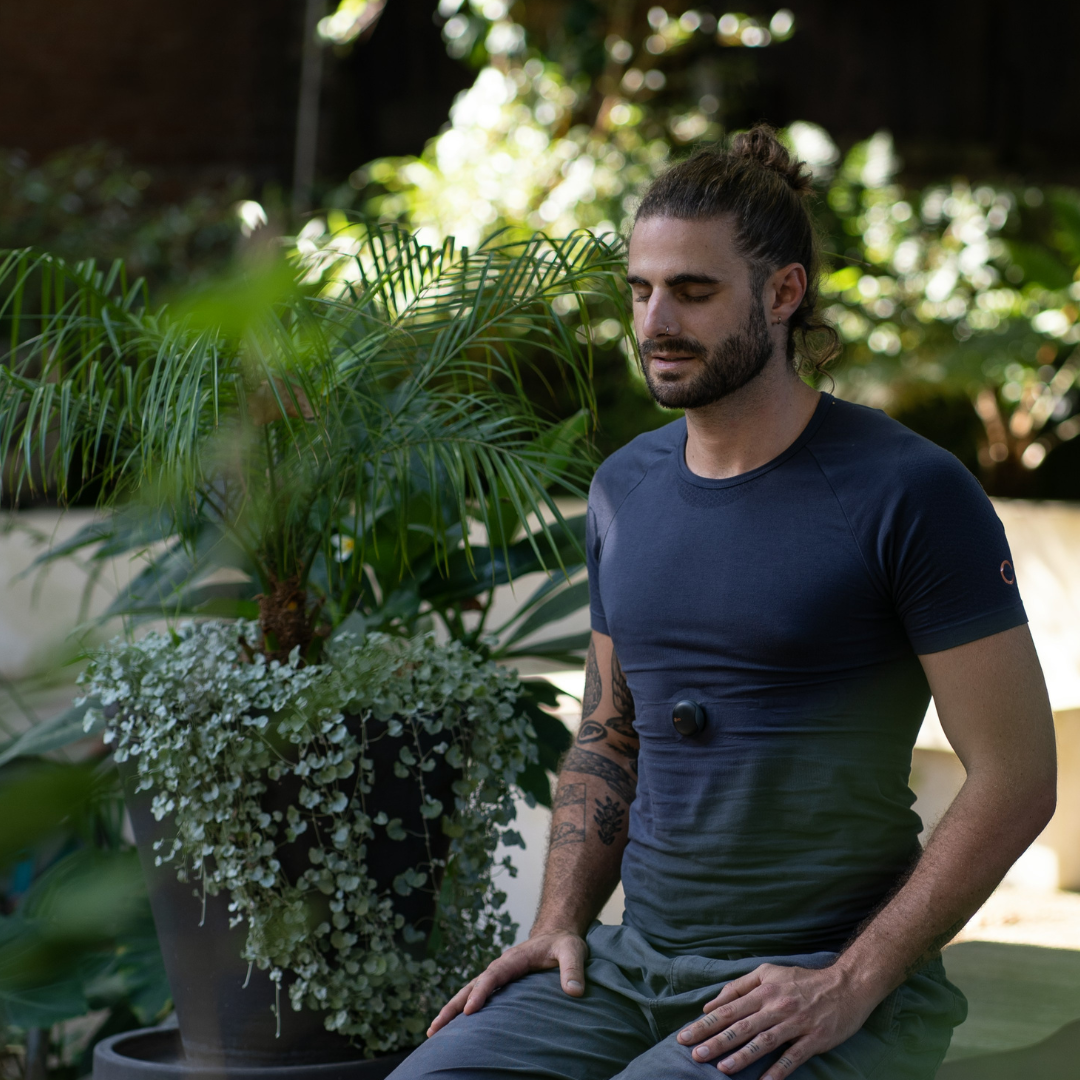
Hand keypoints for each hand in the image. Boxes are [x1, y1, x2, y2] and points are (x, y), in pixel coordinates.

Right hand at [426, 929, 586, 1036]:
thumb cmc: (564, 943)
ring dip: (451, 1010)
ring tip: (433, 1032)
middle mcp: (501, 966)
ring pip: (469, 991)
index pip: (494, 975)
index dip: (481, 992)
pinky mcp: (499, 983)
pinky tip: (453, 1028)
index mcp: (514, 958)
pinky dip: (462, 1009)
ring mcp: (497, 974)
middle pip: (472, 985)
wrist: (556, 934)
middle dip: (453, 1006)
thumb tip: (575, 992)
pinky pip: (476, 995)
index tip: (470, 1011)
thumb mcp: (573, 951)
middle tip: (435, 1028)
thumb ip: (574, 969)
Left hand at [675, 962, 878, 1078]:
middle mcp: (776, 1006)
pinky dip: (778, 1071)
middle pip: (741, 1026)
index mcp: (763, 990)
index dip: (705, 1023)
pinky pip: (793, 1057)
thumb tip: (710, 1004)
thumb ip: (738, 987)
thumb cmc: (801, 980)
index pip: (728, 1009)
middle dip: (716, 1041)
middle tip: (695, 1055)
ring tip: (721, 1069)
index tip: (685, 1036)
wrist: (845, 985)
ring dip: (742, 1057)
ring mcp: (795, 1023)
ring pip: (763, 1042)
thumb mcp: (768, 973)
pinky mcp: (814, 1039)